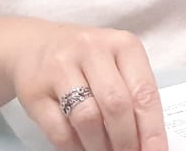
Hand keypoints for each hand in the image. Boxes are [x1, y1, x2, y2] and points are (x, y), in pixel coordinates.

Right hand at [10, 25, 166, 150]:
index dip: (152, 129)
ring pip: (87, 118)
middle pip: (116, 105)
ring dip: (100, 146)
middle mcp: (91, 50)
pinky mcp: (34, 90)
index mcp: (122, 44)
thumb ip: (133, 95)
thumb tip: (148, 141)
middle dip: (126, 140)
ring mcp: (59, 68)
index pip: (144, 92)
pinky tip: (83, 149)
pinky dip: (75, 148)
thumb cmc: (85, 59)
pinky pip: (59, 130)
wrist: (33, 44)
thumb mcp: (116, 64)